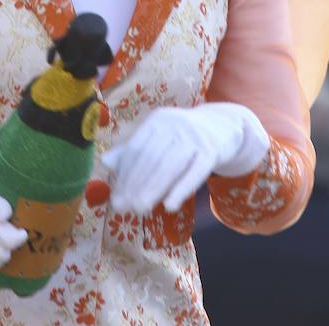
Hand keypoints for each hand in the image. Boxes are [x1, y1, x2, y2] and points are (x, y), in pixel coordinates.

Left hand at [100, 103, 269, 214]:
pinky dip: (181, 189)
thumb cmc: (184, 136)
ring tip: (139, 209)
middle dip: (135, 184)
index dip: (124, 174)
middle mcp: (174, 124)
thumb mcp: (160, 136)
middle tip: (122, 208)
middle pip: (151, 158)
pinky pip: (195, 173)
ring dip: (153, 189)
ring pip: (170, 166)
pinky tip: (169, 206)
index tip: (115, 197)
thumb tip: (104, 162)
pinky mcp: (211, 151)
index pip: (136, 149)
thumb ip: (134, 150)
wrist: (223, 126)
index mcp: (158, 120)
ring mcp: (194, 137)